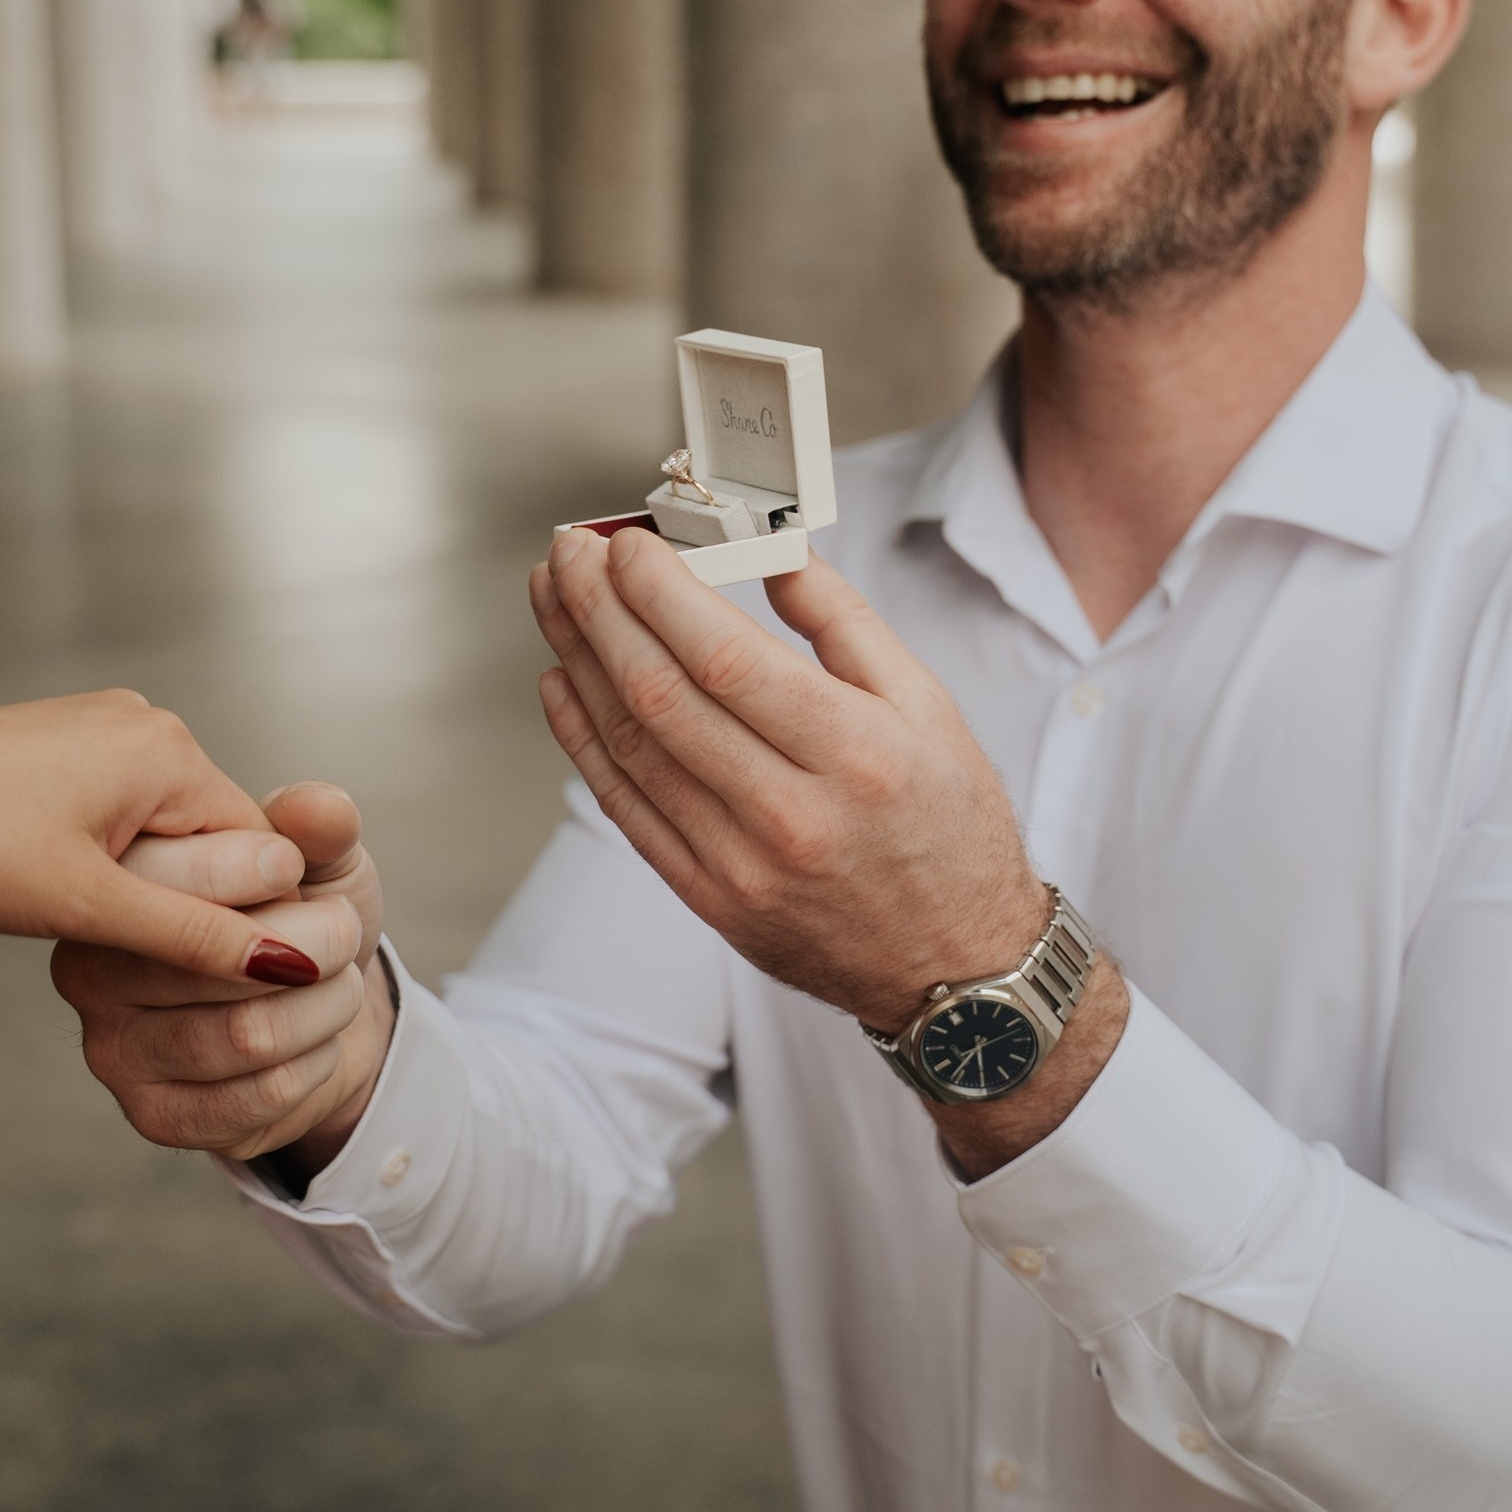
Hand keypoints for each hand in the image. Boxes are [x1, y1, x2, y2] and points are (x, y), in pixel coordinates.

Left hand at [0, 689, 309, 976]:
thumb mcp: (88, 904)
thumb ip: (194, 934)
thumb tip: (285, 963)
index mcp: (171, 752)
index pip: (261, 847)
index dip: (244, 912)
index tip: (208, 962)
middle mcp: (151, 725)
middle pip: (215, 834)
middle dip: (183, 891)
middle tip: (116, 929)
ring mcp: (109, 727)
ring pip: (166, 824)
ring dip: (142, 874)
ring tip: (78, 901)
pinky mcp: (74, 741)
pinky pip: (124, 805)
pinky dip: (107, 849)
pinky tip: (59, 873)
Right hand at [52, 782, 395, 1166]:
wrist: (324, 1013)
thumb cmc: (305, 921)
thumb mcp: (319, 860)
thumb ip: (316, 827)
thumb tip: (321, 807)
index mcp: (118, 886)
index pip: (185, 876)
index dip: (273, 874)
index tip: (302, 875)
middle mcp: (94, 968)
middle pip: (221, 961)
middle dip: (318, 946)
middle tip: (341, 937)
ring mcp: (116, 1049)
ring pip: (250, 1034)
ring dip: (326, 1008)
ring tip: (337, 986)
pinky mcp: (155, 1115)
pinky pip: (260, 1094)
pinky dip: (316, 1062)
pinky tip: (314, 1043)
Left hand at [530, 525, 1048, 1030]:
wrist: (955, 966)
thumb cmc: (948, 827)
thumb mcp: (929, 707)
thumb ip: (846, 623)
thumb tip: (773, 552)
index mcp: (855, 752)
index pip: (726, 657)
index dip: (660, 593)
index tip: (625, 545)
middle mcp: (791, 814)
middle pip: (661, 695)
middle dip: (599, 610)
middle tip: (569, 553)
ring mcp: (741, 865)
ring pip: (631, 746)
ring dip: (579, 660)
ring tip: (555, 598)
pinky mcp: (709, 899)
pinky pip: (627, 808)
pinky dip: (583, 739)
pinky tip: (564, 682)